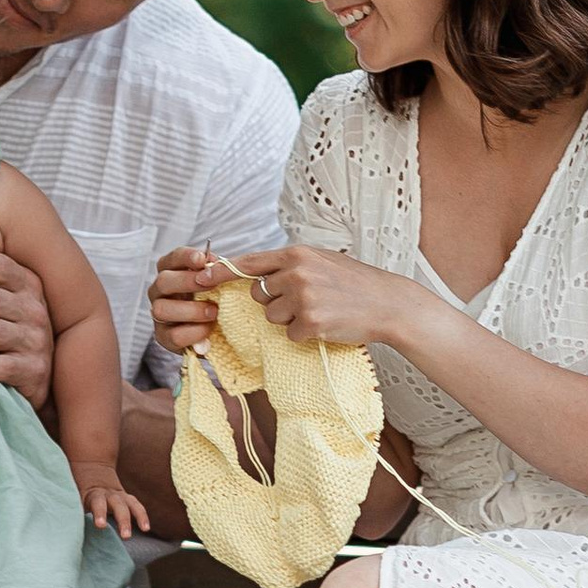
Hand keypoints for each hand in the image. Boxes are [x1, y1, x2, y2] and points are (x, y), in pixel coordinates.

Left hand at [73, 459, 148, 537]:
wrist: (90, 466)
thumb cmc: (76, 487)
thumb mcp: (70, 493)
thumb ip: (67, 505)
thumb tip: (54, 524)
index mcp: (91, 493)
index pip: (97, 504)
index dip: (100, 514)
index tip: (101, 525)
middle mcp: (107, 494)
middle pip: (117, 505)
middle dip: (122, 519)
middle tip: (125, 535)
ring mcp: (118, 495)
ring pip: (130, 504)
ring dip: (136, 517)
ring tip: (143, 530)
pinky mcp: (126, 498)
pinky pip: (136, 505)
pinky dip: (142, 515)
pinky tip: (146, 528)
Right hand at [150, 244, 225, 361]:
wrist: (216, 333)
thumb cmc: (214, 300)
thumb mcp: (217, 283)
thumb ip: (216, 271)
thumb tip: (217, 264)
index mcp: (171, 273)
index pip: (172, 259)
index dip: (185, 257)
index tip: (202, 259)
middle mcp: (159, 292)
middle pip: (163, 281)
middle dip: (187, 282)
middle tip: (212, 285)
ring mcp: (159, 315)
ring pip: (162, 309)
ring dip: (191, 310)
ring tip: (214, 311)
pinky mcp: (163, 337)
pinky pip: (174, 335)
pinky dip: (194, 332)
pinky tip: (209, 330)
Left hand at [235, 244, 407, 350]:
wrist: (387, 303)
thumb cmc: (355, 282)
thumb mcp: (322, 260)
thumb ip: (291, 263)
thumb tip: (258, 273)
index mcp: (297, 254)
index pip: (250, 262)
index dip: (221, 272)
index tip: (200, 279)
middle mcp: (296, 272)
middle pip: (258, 294)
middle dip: (274, 301)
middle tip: (305, 300)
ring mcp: (303, 298)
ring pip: (271, 316)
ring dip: (289, 319)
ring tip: (319, 311)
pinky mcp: (311, 322)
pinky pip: (289, 334)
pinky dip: (304, 334)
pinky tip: (325, 324)